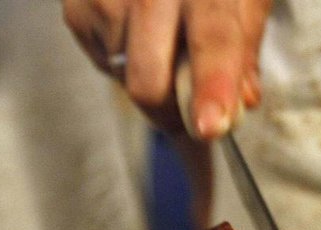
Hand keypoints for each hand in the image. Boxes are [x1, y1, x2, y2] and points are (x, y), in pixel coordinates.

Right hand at [62, 0, 271, 138]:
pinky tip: (141, 33)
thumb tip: (242, 102)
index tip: (210, 126)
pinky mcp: (76, 8)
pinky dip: (128, 63)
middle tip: (195, 120)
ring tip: (168, 48)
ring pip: (127, 78)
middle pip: (149, 78)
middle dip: (172, 115)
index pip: (211, 35)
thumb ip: (244, 46)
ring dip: (154, 84)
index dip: (212, 85)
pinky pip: (106, 64)